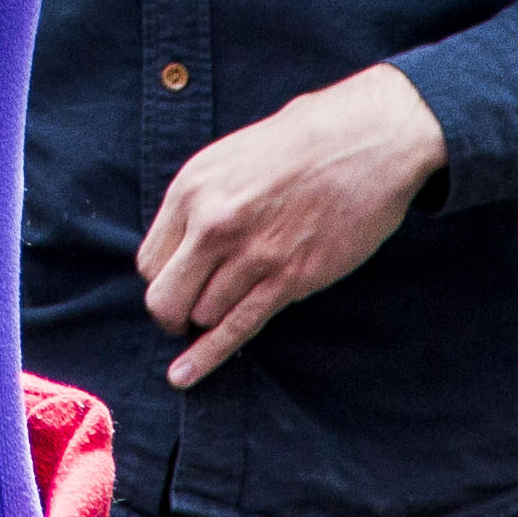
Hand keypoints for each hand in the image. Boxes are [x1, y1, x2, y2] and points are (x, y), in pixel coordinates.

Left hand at [135, 64, 445, 384]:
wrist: (368, 140)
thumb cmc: (302, 142)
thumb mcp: (231, 156)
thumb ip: (201, 201)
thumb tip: (183, 245)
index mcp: (192, 188)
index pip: (149, 260)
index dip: (163, 278)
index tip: (180, 281)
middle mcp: (213, 224)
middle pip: (164, 296)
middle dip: (172, 314)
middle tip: (186, 317)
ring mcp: (251, 255)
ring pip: (202, 316)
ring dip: (208, 322)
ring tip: (225, 309)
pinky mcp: (289, 279)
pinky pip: (238, 327)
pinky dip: (208, 356)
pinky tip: (185, 376)